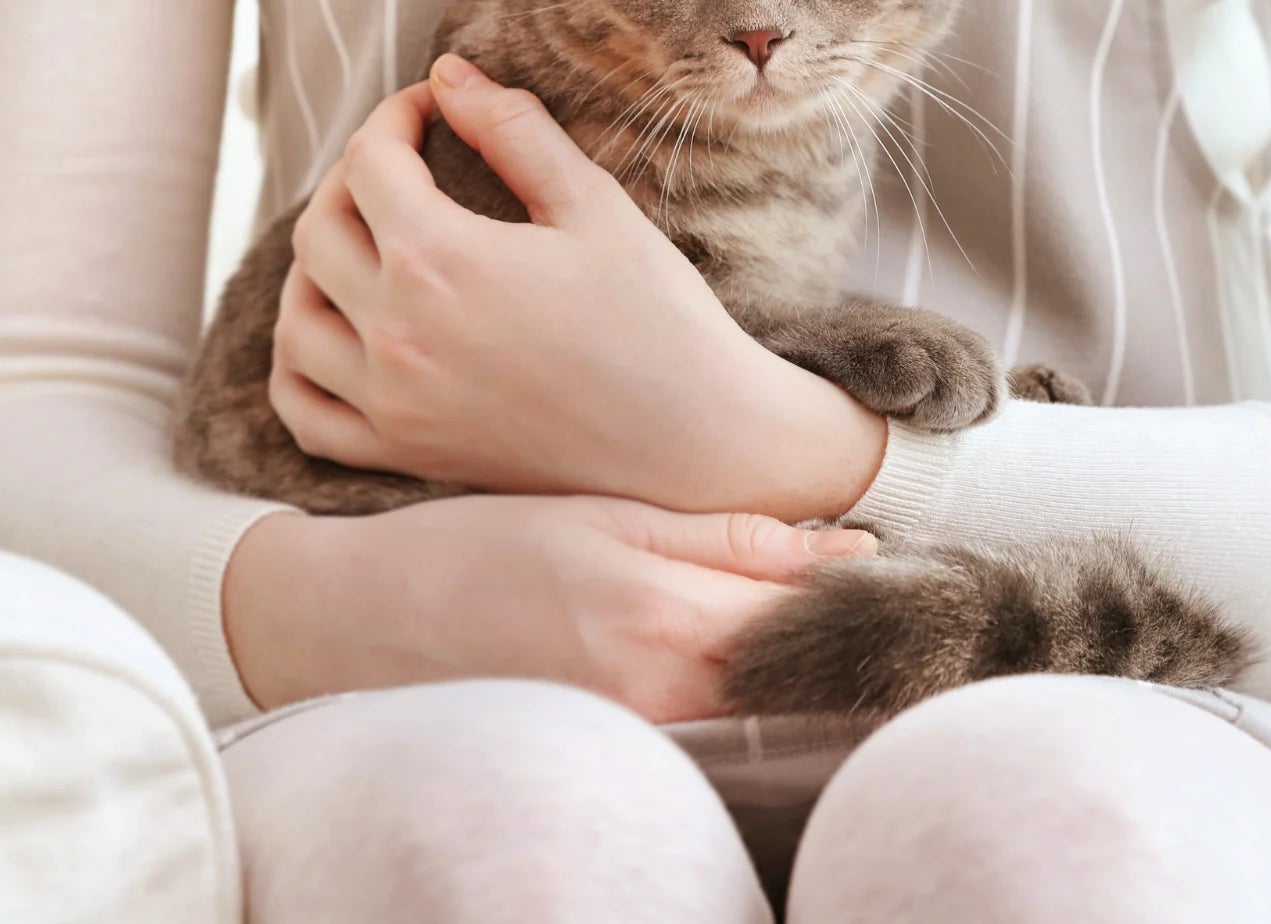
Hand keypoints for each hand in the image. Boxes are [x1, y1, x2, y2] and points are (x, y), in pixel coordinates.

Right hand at [222, 494, 880, 720]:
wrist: (363, 619)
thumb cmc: (476, 546)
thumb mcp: (603, 514)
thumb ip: (726, 538)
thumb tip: (847, 549)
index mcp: (659, 612)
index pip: (806, 611)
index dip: (864, 590)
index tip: (907, 568)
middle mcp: (658, 690)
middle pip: (798, 672)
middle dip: (847, 636)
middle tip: (885, 594)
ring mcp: (637, 736)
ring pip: (766, 709)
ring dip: (806, 670)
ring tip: (827, 626)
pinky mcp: (615, 756)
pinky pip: (716, 734)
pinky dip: (751, 699)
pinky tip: (754, 664)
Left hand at [269, 55, 887, 520]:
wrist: (695, 443)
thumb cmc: (658, 318)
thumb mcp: (594, 205)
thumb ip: (514, 130)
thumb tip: (449, 74)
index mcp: (440, 259)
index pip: (371, 161)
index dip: (396, 115)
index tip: (431, 107)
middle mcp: (396, 332)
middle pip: (319, 230)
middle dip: (354, 177)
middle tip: (404, 163)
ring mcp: (392, 403)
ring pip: (296, 319)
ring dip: (315, 266)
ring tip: (363, 241)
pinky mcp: (404, 454)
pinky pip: (305, 412)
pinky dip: (297, 366)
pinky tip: (334, 334)